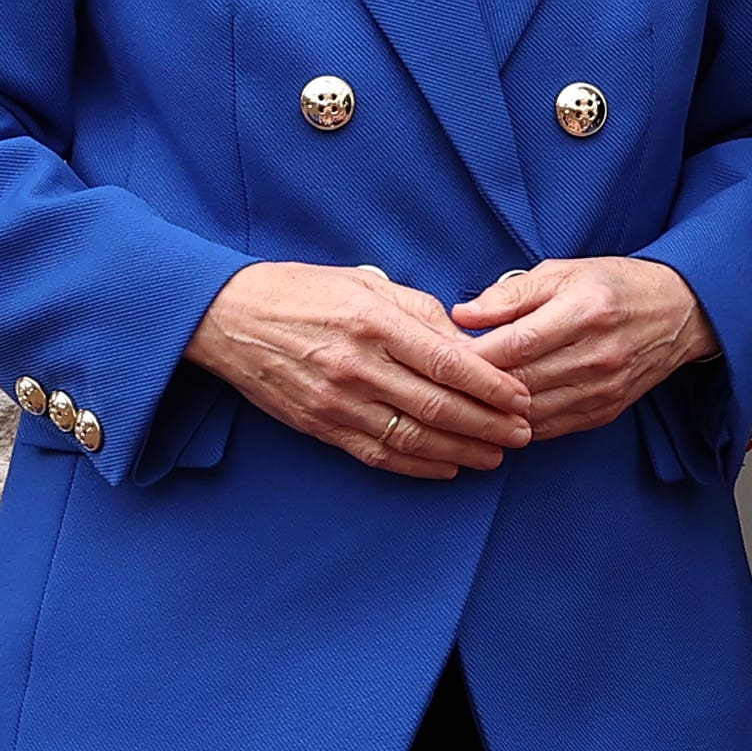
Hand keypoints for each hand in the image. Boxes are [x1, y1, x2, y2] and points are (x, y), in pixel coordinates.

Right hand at [190, 261, 533, 478]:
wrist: (228, 317)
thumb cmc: (303, 291)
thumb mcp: (366, 283)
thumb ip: (420, 312)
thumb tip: (468, 343)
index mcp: (375, 322)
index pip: (449, 362)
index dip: (493, 386)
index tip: (522, 398)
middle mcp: (358, 365)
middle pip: (440, 406)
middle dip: (490, 425)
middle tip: (524, 435)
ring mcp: (337, 401)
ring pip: (414, 438)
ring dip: (462, 452)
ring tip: (496, 457)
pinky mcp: (320, 425)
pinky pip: (378, 454)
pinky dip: (418, 467)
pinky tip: (448, 467)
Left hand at [452, 256, 715, 440]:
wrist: (679, 312)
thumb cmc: (614, 285)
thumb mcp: (563, 272)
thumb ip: (510, 294)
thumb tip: (462, 315)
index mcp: (584, 312)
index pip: (514, 344)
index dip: (472, 356)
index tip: (441, 356)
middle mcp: (597, 355)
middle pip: (519, 383)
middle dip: (475, 387)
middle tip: (441, 384)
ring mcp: (604, 388)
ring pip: (531, 413)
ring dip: (493, 412)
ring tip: (462, 403)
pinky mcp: (606, 410)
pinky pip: (550, 428)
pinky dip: (519, 425)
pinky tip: (498, 416)